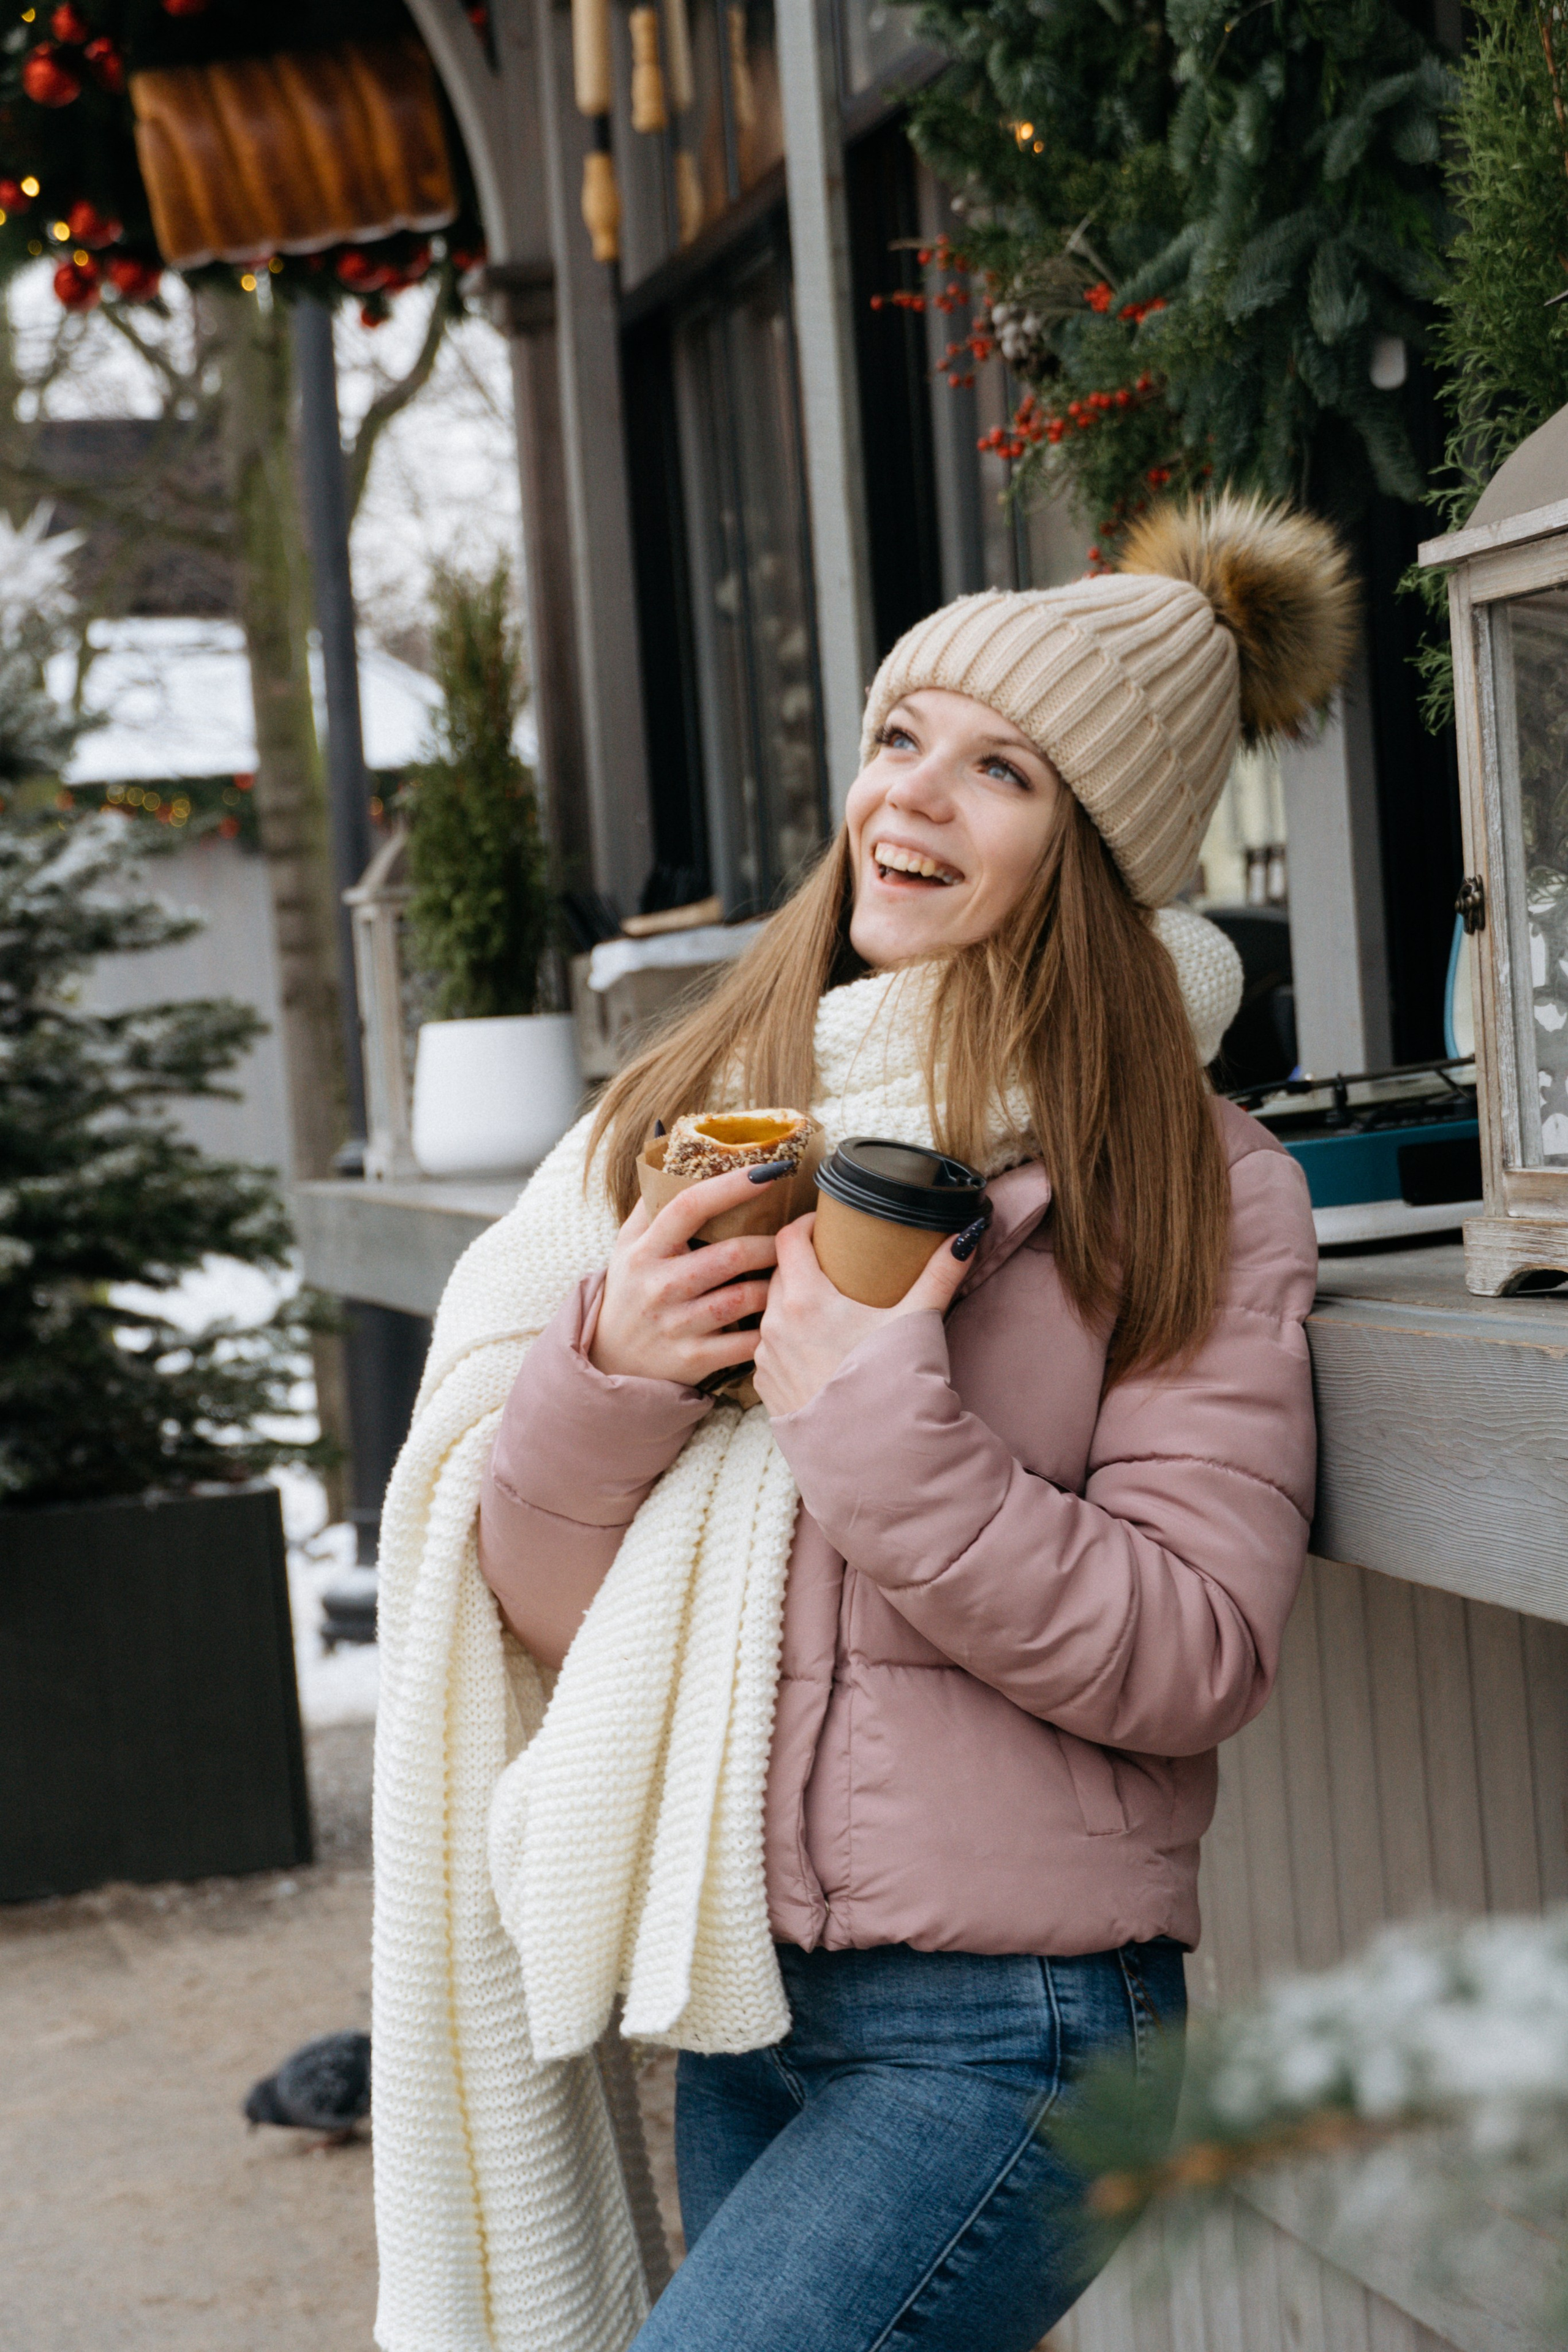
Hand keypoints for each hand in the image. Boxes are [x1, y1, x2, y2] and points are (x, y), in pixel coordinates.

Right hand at [589, 1162, 792, 1386]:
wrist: (610, 1359)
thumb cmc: (630, 1289)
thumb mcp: (628, 1244)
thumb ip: (653, 1203)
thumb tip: (678, 1153)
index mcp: (645, 1250)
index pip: (689, 1206)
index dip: (730, 1186)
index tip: (768, 1171)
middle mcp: (659, 1286)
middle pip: (729, 1255)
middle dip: (770, 1244)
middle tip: (793, 1238)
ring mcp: (676, 1325)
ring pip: (743, 1299)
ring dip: (775, 1284)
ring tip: (790, 1274)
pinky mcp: (692, 1359)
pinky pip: (745, 1342)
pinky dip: (769, 1329)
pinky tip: (780, 1317)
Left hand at [751, 1210, 986, 1418]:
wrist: (873, 1453)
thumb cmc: (891, 1383)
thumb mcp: (916, 1321)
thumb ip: (939, 1275)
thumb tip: (966, 1237)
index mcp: (805, 1299)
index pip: (789, 1238)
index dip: (805, 1223)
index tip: (823, 1224)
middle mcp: (775, 1325)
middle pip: (779, 1272)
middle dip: (801, 1262)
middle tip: (830, 1262)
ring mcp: (767, 1358)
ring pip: (770, 1312)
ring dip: (791, 1302)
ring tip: (824, 1306)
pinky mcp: (766, 1386)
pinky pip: (769, 1348)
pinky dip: (787, 1339)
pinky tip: (814, 1348)